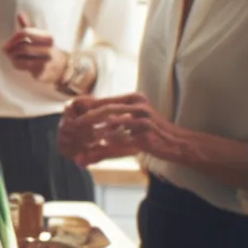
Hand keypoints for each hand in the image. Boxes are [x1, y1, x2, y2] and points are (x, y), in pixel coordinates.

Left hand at [2, 12, 67, 84]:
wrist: (61, 68)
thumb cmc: (46, 50)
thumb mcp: (39, 36)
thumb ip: (28, 26)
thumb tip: (19, 14)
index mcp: (47, 37)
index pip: (25, 33)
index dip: (12, 38)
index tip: (7, 43)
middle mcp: (48, 49)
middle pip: (22, 48)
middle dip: (11, 49)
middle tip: (6, 50)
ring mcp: (45, 62)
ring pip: (21, 59)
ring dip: (12, 57)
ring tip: (12, 56)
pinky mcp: (41, 72)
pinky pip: (22, 67)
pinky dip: (16, 64)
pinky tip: (17, 62)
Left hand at [59, 92, 186, 165]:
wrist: (177, 143)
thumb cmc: (152, 134)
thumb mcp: (131, 125)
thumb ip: (112, 124)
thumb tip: (90, 124)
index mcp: (132, 98)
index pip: (103, 101)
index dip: (85, 110)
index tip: (70, 119)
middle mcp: (138, 104)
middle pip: (105, 110)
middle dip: (85, 120)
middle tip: (70, 130)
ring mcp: (144, 118)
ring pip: (112, 125)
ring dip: (93, 134)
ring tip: (79, 142)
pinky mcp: (147, 134)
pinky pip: (123, 140)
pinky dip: (109, 145)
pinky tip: (98, 149)